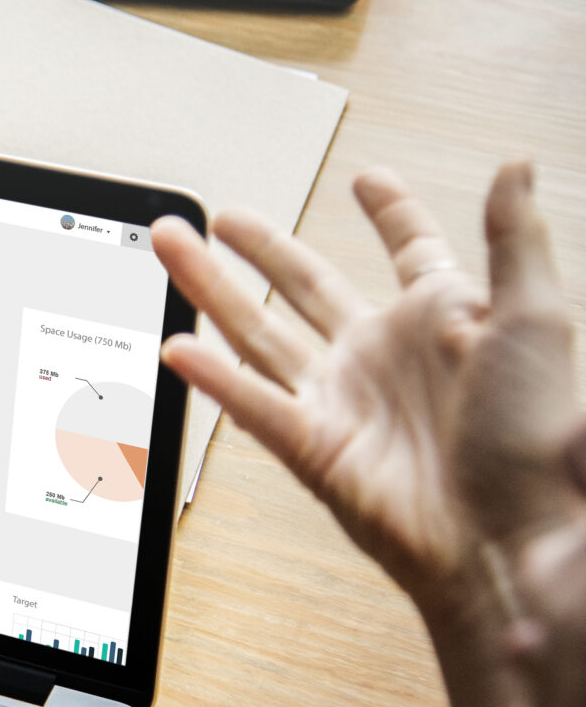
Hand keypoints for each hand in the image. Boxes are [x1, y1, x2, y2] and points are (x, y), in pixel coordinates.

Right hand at [151, 161, 576, 706]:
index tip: (368, 181)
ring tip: (171, 245)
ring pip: (259, 329)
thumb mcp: (535, 319)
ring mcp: (343, 400)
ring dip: (210, 286)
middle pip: (306, 285)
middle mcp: (384, 356)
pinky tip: (176, 345)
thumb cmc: (534, 440)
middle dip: (260, 247)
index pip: (411, 250)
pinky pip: (251, 402)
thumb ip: (513, 240)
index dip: (391, 213)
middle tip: (221, 217)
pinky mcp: (313, 447)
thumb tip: (514, 168)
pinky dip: (212, 378)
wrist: (507, 538)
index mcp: (443, 320)